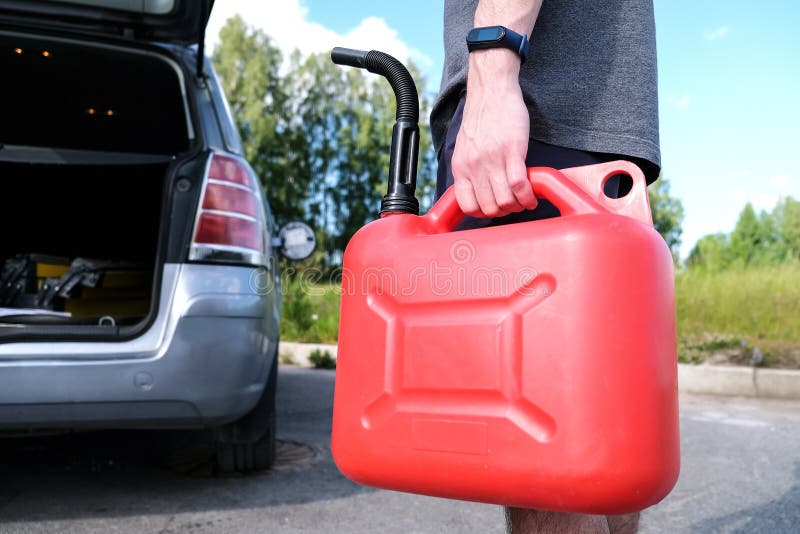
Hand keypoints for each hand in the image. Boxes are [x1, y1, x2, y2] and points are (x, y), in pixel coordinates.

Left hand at [451, 49, 537, 217]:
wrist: (492, 91)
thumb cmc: (482, 118)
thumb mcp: (466, 148)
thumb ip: (470, 169)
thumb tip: (478, 191)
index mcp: (461, 167)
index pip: (467, 205)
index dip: (483, 213)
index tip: (495, 210)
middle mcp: (474, 166)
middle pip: (489, 207)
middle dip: (504, 212)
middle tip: (514, 205)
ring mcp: (492, 160)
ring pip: (505, 200)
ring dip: (518, 206)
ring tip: (525, 200)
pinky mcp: (512, 151)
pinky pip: (520, 185)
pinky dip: (528, 196)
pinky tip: (533, 196)